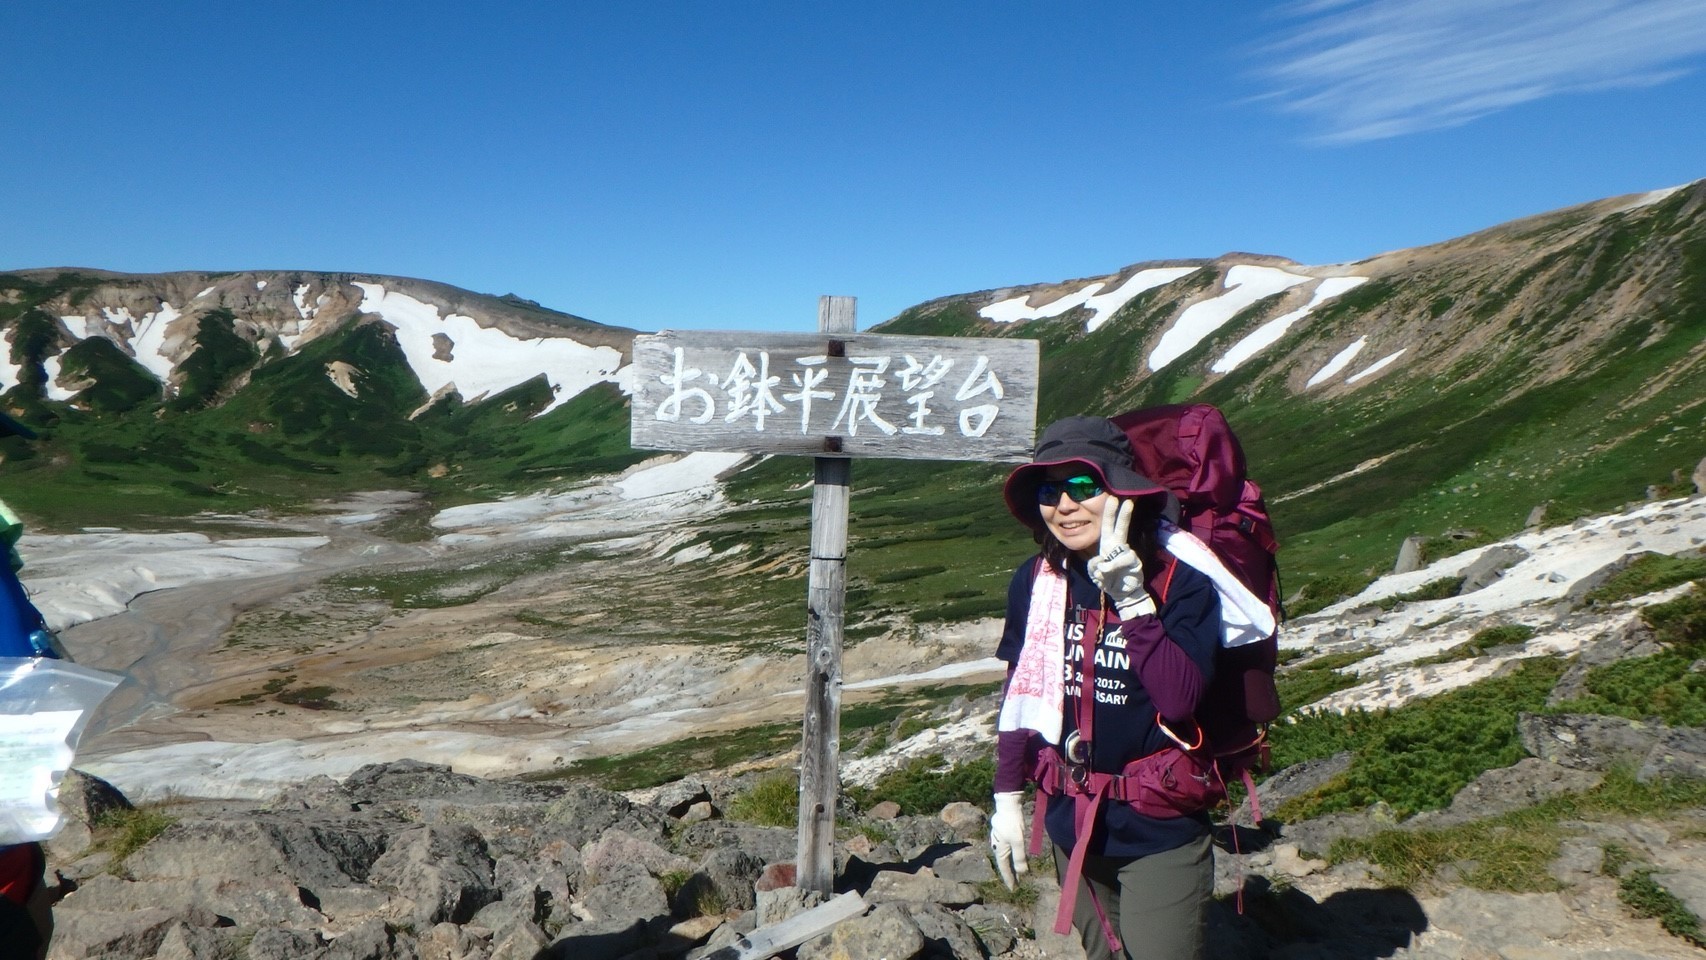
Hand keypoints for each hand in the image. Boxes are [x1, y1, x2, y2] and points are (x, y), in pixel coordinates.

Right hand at [989, 791, 1027, 888]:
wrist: (1007, 805)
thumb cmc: (1012, 824)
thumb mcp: (1018, 841)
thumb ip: (1019, 858)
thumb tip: (1021, 873)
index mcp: (999, 851)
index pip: (1004, 870)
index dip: (1009, 880)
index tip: (1013, 890)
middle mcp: (997, 847)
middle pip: (1004, 864)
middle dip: (1010, 874)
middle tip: (1016, 885)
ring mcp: (999, 841)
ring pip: (1005, 857)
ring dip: (1011, 866)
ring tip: (1017, 874)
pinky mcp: (1002, 835)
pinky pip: (1007, 850)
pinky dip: (1011, 857)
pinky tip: (1015, 858)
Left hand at [1086, 498, 1155, 618]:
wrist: (1123, 593)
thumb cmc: (1108, 580)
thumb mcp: (1095, 574)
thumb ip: (1094, 567)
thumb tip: (1101, 563)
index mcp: (1107, 545)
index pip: (1107, 526)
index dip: (1109, 513)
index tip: (1112, 498)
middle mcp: (1118, 546)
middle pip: (1121, 528)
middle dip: (1123, 515)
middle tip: (1127, 501)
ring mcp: (1127, 553)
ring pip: (1122, 548)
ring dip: (1112, 562)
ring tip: (1104, 573)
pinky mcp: (1134, 562)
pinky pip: (1123, 562)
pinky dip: (1114, 568)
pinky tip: (1109, 575)